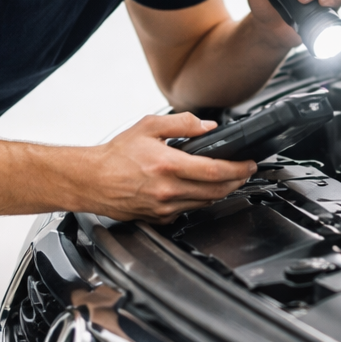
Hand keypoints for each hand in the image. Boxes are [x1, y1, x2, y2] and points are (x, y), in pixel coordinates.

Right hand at [85, 113, 255, 222]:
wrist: (91, 180)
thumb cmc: (116, 155)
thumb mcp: (149, 126)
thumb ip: (182, 123)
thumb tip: (208, 126)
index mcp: (168, 165)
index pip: (215, 171)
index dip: (238, 169)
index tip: (249, 164)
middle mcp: (168, 190)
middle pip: (216, 191)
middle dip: (237, 181)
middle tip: (245, 171)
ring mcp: (164, 207)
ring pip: (205, 203)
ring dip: (221, 192)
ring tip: (229, 179)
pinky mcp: (158, 218)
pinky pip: (188, 211)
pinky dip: (200, 201)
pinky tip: (201, 190)